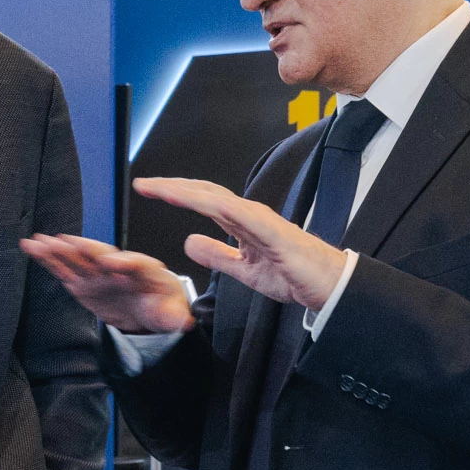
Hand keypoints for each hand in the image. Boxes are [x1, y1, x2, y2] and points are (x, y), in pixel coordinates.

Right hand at [21, 234, 196, 333]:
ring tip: (36, 242)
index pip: (136, 265)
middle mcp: (121, 267)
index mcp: (147, 271)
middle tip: (62, 241)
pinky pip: (65, 270)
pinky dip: (49, 260)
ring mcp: (100, 274)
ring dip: (58, 250)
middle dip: (82, 248)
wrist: (152, 309)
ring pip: (78, 259)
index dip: (124, 262)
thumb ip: (175, 316)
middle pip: (101, 254)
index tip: (110, 262)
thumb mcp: (175, 314)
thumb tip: (180, 322)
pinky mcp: (84, 283)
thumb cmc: (165, 307)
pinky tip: (32, 249)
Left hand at [133, 176, 348, 312]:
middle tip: (142, 184)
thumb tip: (189, 242)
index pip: (203, 200)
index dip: (176, 193)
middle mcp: (248, 213)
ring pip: (215, 198)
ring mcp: (259, 219)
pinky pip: (238, 214)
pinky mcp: (271, 230)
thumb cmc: (293, 275)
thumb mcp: (243, 270)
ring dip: (185, 191)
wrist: (327, 286)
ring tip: (158, 189)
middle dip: (172, 186)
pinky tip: (194, 201)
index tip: (149, 191)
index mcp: (242, 222)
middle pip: (204, 192)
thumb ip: (217, 256)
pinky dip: (214, 205)